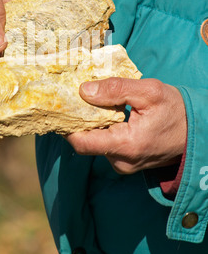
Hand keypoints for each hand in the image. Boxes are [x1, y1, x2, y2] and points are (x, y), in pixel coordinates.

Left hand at [66, 78, 186, 173]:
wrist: (197, 134)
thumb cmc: (176, 111)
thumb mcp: (149, 92)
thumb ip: (116, 90)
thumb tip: (84, 90)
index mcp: (126, 145)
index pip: (81, 142)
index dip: (66, 124)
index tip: (60, 105)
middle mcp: (121, 161)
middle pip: (85, 142)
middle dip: (78, 120)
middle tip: (73, 97)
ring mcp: (123, 164)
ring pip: (95, 143)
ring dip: (91, 123)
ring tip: (92, 101)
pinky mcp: (125, 162)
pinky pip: (105, 145)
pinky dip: (101, 129)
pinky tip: (105, 113)